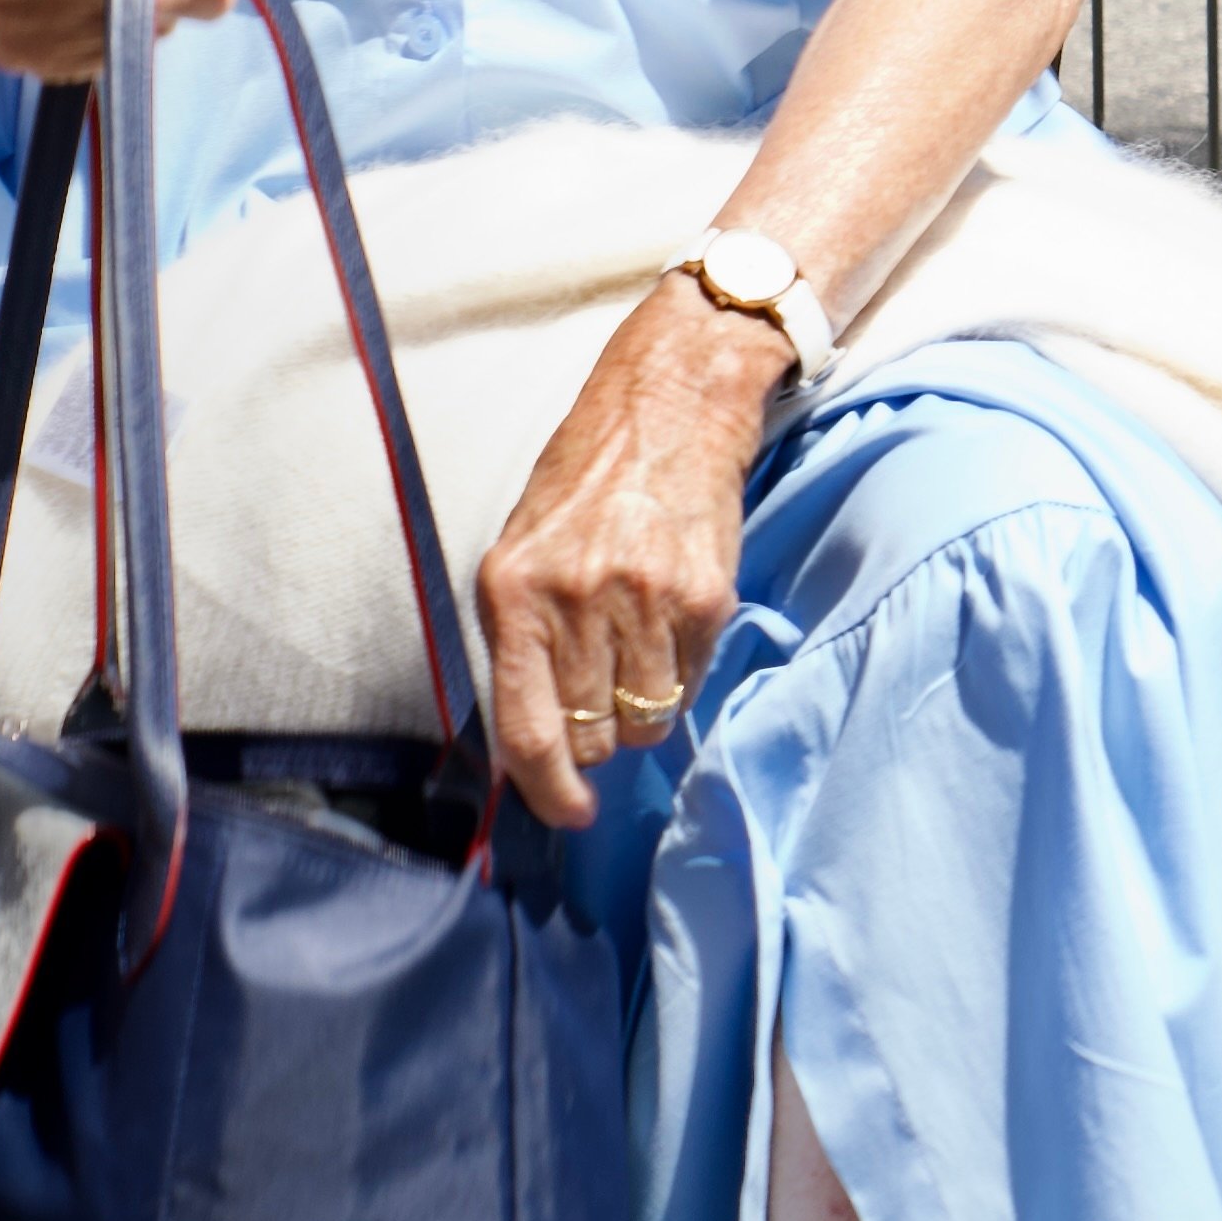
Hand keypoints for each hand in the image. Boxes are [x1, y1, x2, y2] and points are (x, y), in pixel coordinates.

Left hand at [476, 286, 787, 826]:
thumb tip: (536, 743)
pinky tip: (671, 627)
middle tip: (600, 704)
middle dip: (595, 740)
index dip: (548, 790)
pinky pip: (692, 681)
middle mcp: (578, 599)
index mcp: (514, 592)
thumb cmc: (585, 484)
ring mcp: (647, 599)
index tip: (567, 813)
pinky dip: (681, 674)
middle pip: (592, 735)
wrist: (671, 408)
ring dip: (641, 712)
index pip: (531, 728)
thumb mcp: (520, 552)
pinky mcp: (707, 597)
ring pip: (646, 720)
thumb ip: (522, 643)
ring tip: (638, 657)